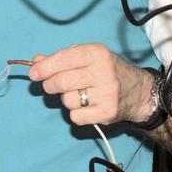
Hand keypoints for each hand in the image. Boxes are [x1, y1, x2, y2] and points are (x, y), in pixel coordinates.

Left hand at [27, 43, 151, 126]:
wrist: (137, 91)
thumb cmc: (106, 71)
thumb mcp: (87, 57)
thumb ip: (61, 58)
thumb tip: (36, 61)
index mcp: (97, 53)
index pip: (64, 59)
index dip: (45, 67)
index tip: (33, 73)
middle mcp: (103, 72)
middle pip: (62, 82)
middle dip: (50, 85)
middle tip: (51, 85)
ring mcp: (107, 94)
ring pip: (67, 101)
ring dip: (66, 99)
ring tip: (79, 94)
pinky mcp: (107, 113)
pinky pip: (75, 117)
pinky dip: (76, 113)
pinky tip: (87, 106)